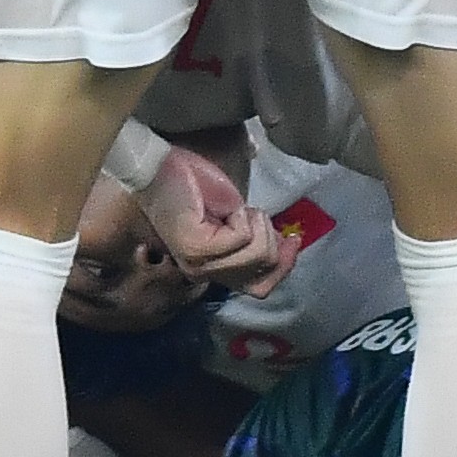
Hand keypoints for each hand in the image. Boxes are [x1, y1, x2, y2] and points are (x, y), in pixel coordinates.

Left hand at [134, 143, 292, 296]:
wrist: (161, 167)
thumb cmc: (196, 186)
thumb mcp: (238, 217)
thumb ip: (256, 240)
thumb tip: (288, 247)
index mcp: (213, 270)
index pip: (260, 288)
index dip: (284, 267)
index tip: (294, 240)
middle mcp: (203, 274)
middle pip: (263, 269)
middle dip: (269, 235)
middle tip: (250, 213)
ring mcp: (198, 263)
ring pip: (255, 255)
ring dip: (256, 223)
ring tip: (237, 210)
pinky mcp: (196, 247)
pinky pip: (242, 237)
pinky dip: (243, 215)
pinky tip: (227, 208)